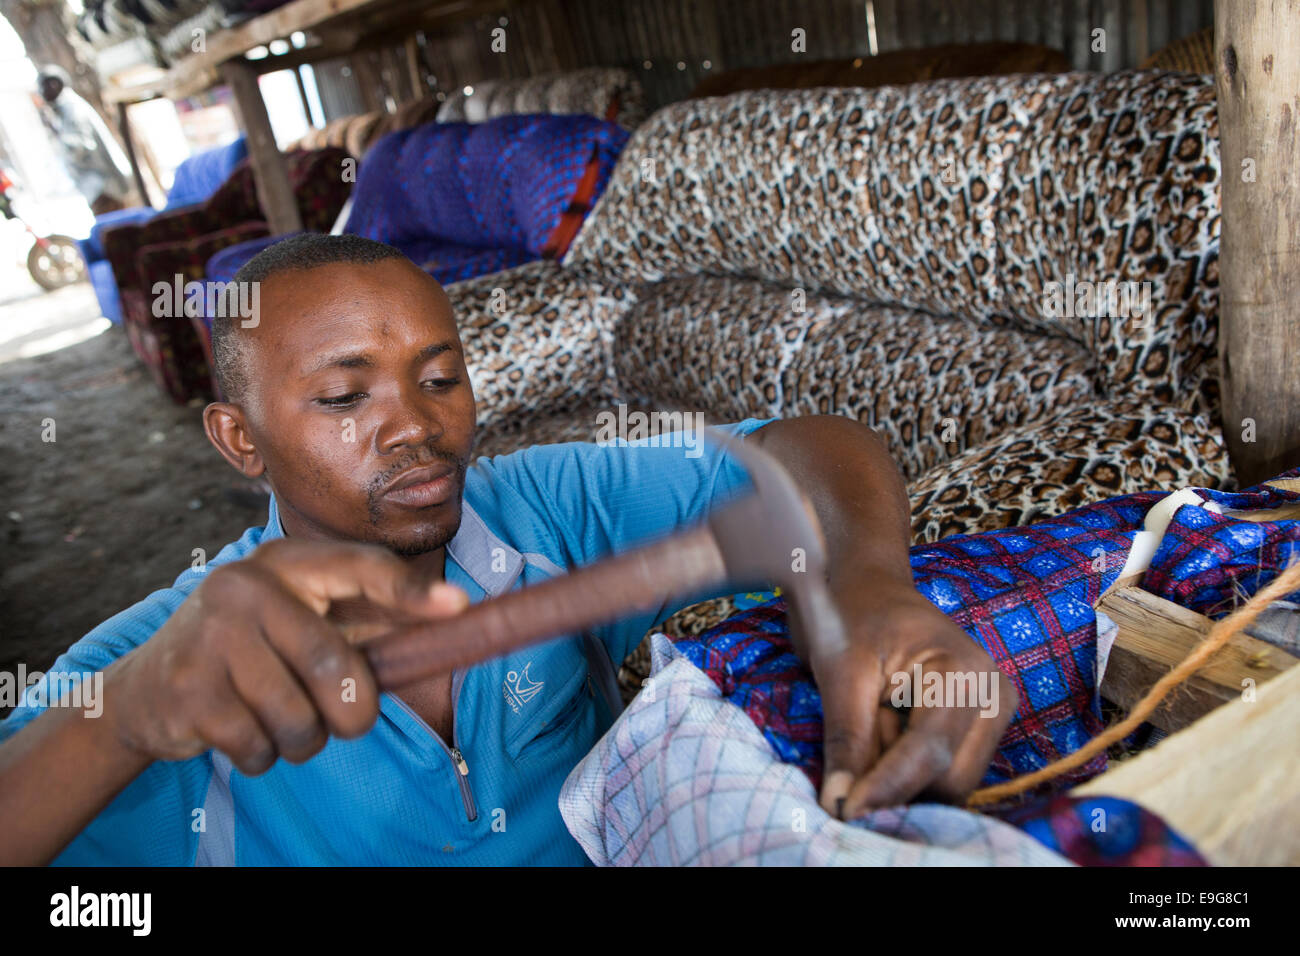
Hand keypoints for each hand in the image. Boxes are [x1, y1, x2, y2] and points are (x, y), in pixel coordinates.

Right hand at [102, 538, 467, 774]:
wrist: (148, 688)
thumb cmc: (255, 653)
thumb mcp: (306, 622)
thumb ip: (370, 622)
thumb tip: (457, 621)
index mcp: (288, 563)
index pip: (360, 567)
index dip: (410, 591)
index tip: (457, 607)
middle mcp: (244, 586)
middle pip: (334, 666)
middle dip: (352, 714)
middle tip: (344, 720)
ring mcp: (209, 635)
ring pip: (297, 718)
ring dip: (302, 740)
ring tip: (279, 721)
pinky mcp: (187, 690)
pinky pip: (258, 747)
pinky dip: (262, 755)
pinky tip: (240, 730)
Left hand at [809, 583, 1016, 818]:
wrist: (871, 589)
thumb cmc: (854, 618)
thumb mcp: (841, 673)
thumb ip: (846, 741)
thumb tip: (840, 805)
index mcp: (964, 673)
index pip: (929, 753)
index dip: (887, 789)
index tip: (846, 812)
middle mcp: (994, 696)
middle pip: (948, 781)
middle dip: (897, 780)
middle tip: (858, 740)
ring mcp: (995, 713)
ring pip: (949, 785)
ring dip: (903, 774)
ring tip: (877, 723)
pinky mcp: (983, 728)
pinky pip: (947, 773)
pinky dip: (912, 768)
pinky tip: (891, 730)